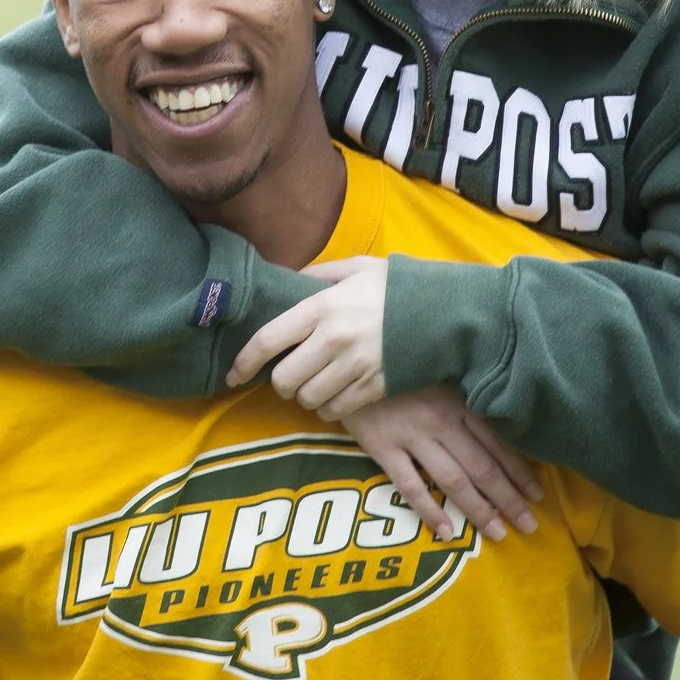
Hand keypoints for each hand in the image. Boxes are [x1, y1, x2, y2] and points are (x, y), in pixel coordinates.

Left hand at [225, 255, 388, 416]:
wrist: (445, 314)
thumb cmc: (397, 288)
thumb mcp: (357, 268)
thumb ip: (319, 274)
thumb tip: (289, 279)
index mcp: (323, 308)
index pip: (269, 339)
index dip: (244, 360)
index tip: (233, 373)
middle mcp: (334, 341)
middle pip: (284, 380)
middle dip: (280, 382)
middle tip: (289, 375)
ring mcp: (354, 368)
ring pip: (308, 399)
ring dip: (305, 396)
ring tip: (314, 383)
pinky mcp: (373, 389)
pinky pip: (335, 411)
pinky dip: (328, 407)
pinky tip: (335, 393)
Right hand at [339, 386, 542, 541]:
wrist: (344, 359)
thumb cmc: (395, 367)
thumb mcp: (435, 376)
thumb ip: (462, 399)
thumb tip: (500, 424)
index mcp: (457, 401)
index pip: (497, 442)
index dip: (520, 471)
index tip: (539, 495)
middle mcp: (440, 420)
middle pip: (482, 466)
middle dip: (509, 498)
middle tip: (529, 525)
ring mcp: (411, 435)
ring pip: (453, 479)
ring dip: (478, 509)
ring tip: (498, 533)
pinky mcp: (382, 447)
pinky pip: (410, 485)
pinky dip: (429, 510)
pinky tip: (446, 532)